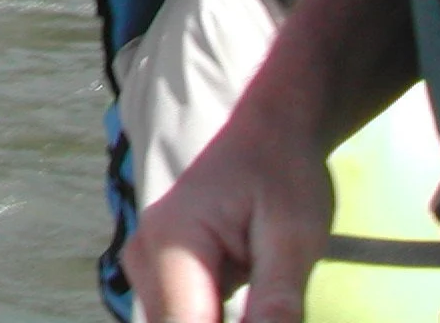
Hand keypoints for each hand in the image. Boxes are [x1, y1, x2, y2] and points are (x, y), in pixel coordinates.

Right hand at [126, 113, 332, 322]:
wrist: (268, 135)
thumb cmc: (284, 176)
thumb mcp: (295, 237)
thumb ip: (278, 299)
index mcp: (171, 242)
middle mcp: (144, 253)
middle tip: (274, 308)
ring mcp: (145, 261)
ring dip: (219, 321)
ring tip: (266, 298)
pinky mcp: (158, 270)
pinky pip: (178, 315)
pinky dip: (212, 320)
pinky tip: (253, 309)